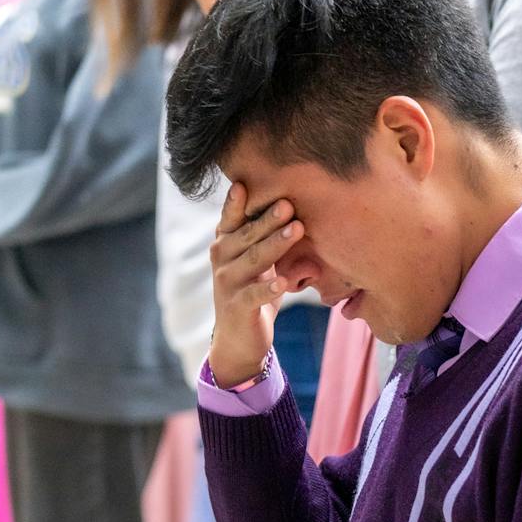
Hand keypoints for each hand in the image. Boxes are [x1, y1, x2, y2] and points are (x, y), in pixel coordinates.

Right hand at [207, 182, 302, 386]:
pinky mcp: (237, 308)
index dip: (237, 202)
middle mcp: (221, 259)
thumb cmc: (254, 291)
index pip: (231, 218)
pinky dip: (268, 288)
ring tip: (296, 230)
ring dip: (275, 245)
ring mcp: (227, 283)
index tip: (247, 182)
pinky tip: (282, 282)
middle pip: (247, 235)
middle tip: (289, 203)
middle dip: (268, 219)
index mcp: (226, 243)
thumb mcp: (260, 263)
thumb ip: (270, 239)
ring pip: (253, 260)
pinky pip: (254, 295)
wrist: (239, 339)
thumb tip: (300, 213)